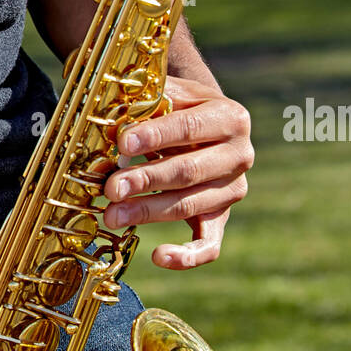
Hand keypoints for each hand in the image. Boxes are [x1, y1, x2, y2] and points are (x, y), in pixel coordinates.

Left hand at [102, 75, 254, 269]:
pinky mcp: (221, 218)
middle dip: (146, 180)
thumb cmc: (178, 108)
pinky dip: (186, 256)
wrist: (202, 126)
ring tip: (112, 215)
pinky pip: (209, 244)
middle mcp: (239, 155)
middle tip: (111, 188)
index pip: (189, 127)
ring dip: (148, 212)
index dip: (155, 136)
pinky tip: (159, 257)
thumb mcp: (170, 93)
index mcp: (230, 118)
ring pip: (189, 206)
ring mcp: (232, 190)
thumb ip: (149, 100)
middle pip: (188, 171)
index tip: (123, 143)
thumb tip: (116, 117)